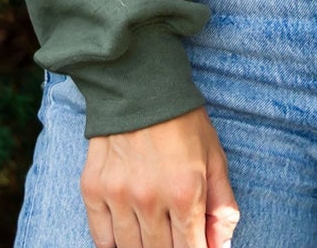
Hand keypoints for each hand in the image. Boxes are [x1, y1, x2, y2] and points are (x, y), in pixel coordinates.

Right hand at [80, 105, 240, 247]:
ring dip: (143, 245)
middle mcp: (149, 198)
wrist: (138, 85)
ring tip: (152, 229)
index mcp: (185, 192)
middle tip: (172, 231)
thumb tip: (221, 247)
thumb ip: (222, 207)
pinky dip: (114, 242)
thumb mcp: (214, 158)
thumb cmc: (182, 122)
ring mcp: (118, 195)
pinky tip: (127, 229)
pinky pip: (101, 238)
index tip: (194, 245)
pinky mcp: (93, 189)